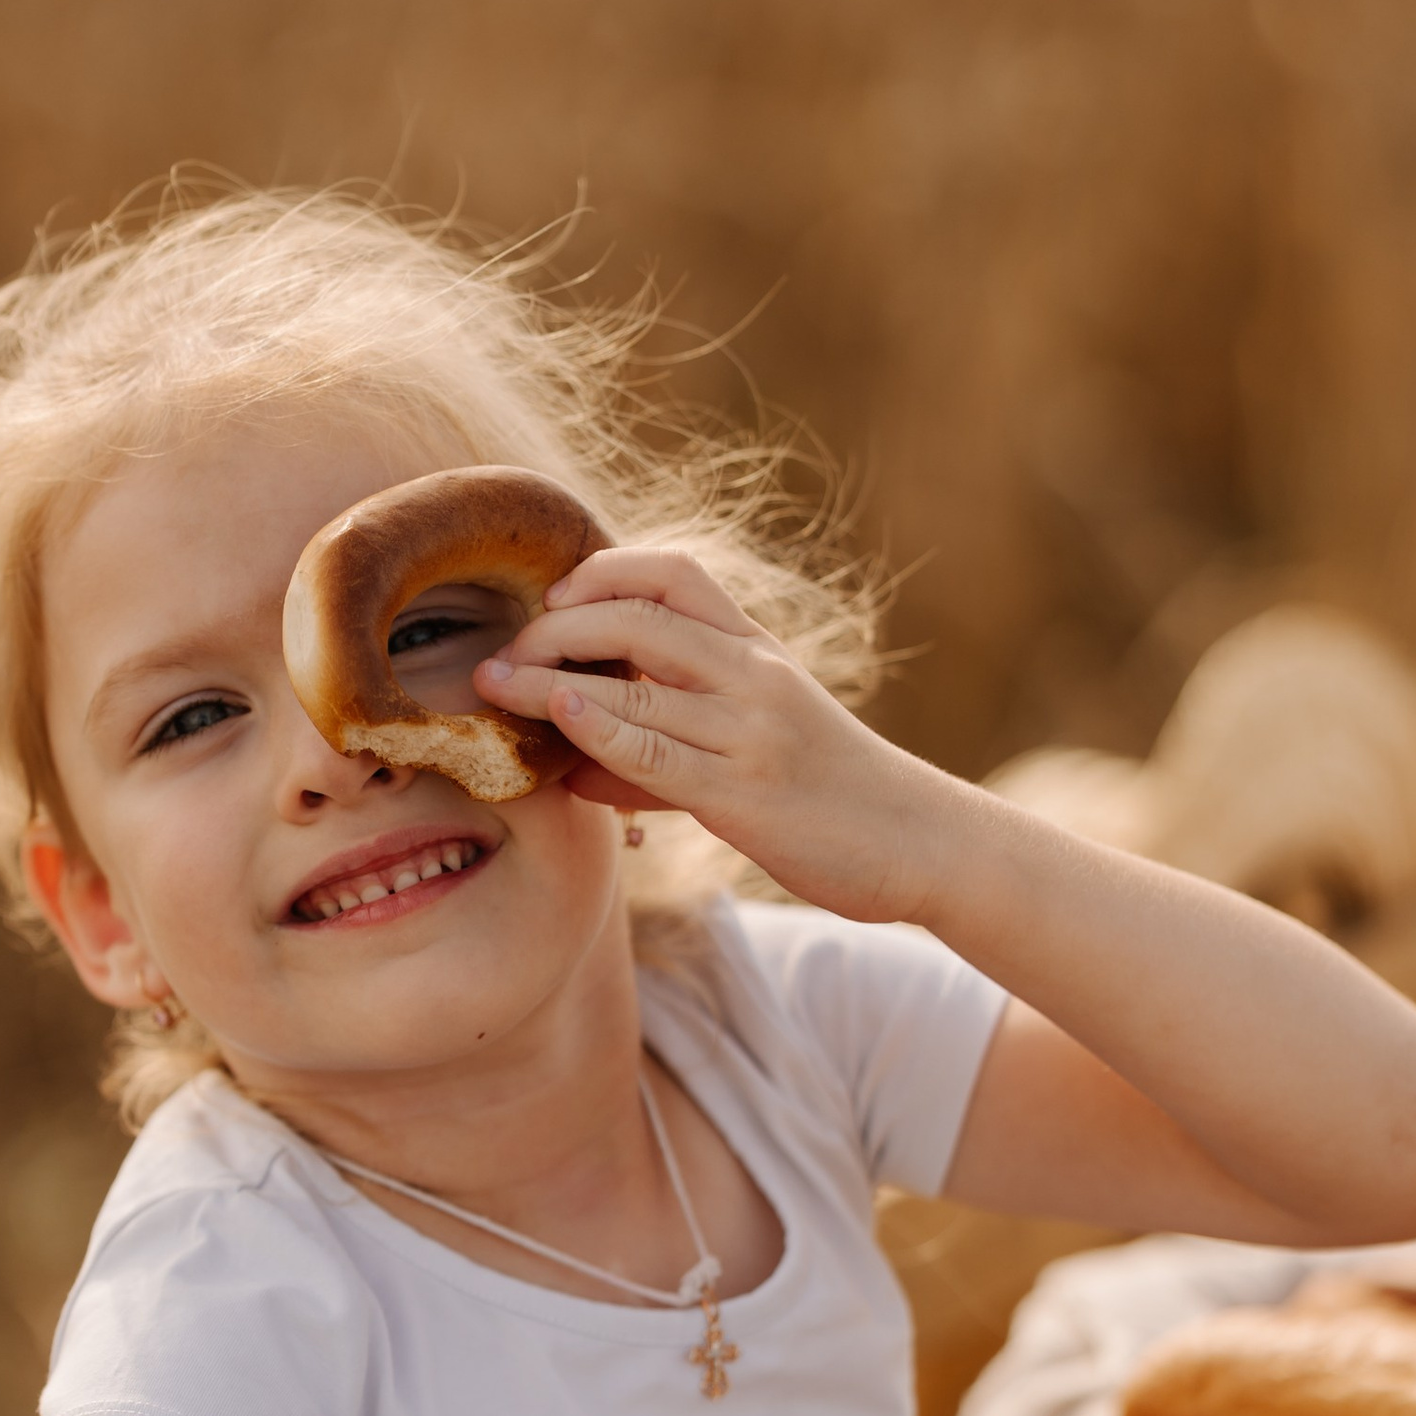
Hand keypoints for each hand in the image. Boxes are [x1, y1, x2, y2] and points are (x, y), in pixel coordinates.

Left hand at [476, 544, 956, 925]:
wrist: (921, 843)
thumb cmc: (834, 798)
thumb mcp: (757, 749)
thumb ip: (667, 751)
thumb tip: (576, 768)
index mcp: (757, 651)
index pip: (674, 574)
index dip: (603, 571)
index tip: (553, 600)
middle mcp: (753, 675)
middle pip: (639, 613)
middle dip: (556, 625)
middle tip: (504, 652)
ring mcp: (750, 729)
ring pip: (636, 678)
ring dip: (550, 675)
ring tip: (494, 682)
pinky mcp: (745, 791)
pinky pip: (657, 750)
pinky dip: (599, 728)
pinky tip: (558, 720)